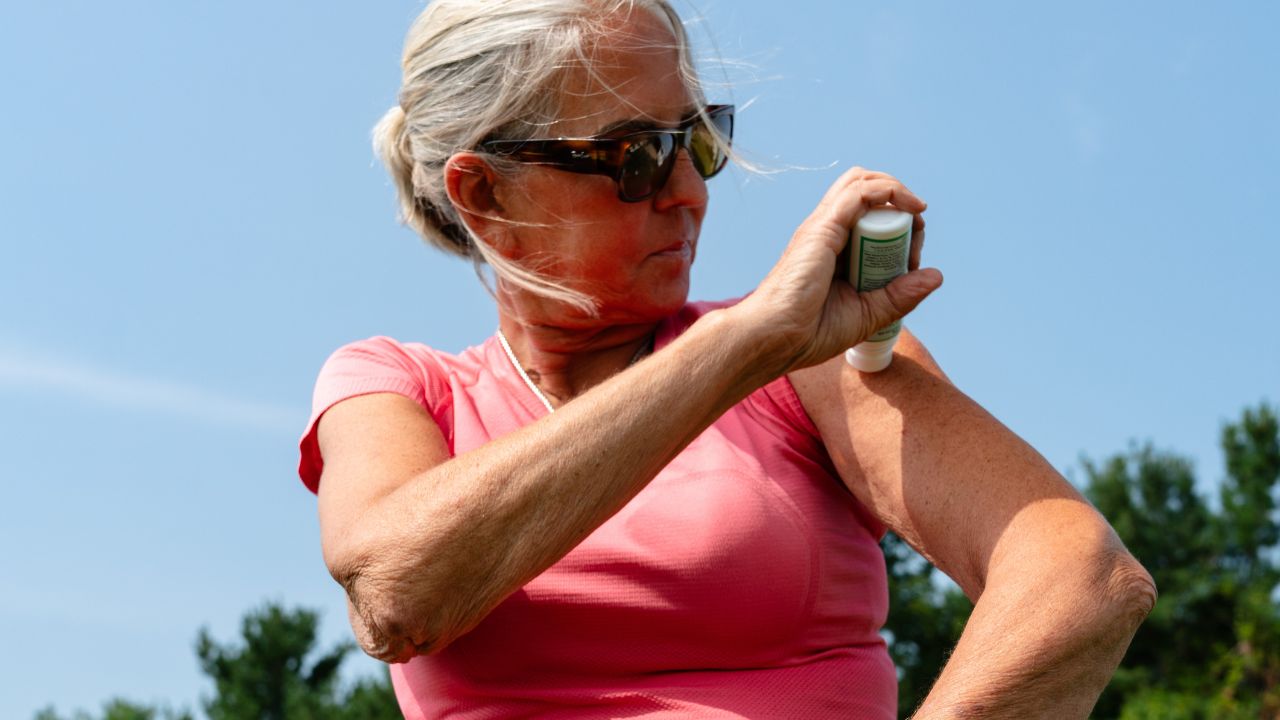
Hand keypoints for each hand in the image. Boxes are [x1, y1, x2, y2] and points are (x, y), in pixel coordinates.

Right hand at [735, 167, 942, 372]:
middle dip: (900, 204)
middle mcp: (828, 232)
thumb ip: (900, 295)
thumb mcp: (869, 313)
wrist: (776, 340)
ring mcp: (824, 226)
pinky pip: (860, 192)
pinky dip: (889, 190)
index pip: (872, 219)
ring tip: (915, 212)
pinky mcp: (823, 226)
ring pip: (864, 183)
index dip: (901, 229)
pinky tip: (911, 206)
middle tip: (915, 232)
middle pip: (868, 193)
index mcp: (835, 250)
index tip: (913, 259)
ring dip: (897, 191)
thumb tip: (935, 275)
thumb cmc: (810, 333)